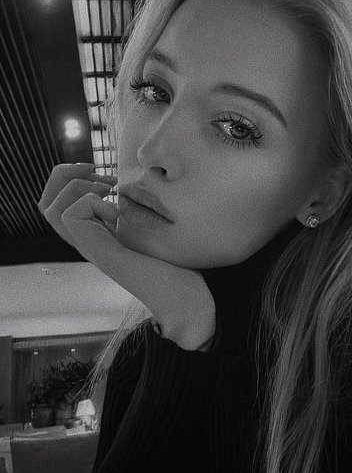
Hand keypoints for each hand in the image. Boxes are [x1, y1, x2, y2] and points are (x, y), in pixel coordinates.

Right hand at [37, 163, 215, 350]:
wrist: (184, 300)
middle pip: (45, 204)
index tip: (99, 172)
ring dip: (78, 188)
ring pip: (51, 208)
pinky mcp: (99, 252)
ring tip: (110, 194)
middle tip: (99, 176)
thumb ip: (136, 213)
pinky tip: (118, 215)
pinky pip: (72, 216)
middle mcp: (88, 241)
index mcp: (98, 234)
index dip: (69, 178)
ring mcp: (91, 247)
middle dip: (64, 176)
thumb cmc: (174, 268)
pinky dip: (93, 203)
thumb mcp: (152, 229)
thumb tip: (133, 191)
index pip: (58, 203)